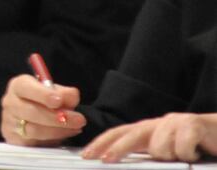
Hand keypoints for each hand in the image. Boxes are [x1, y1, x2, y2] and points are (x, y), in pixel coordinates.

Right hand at [0, 74, 84, 145]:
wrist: (27, 118)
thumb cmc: (42, 102)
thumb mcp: (54, 93)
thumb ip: (64, 94)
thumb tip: (73, 95)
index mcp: (18, 86)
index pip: (26, 87)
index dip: (43, 94)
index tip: (59, 101)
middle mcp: (10, 102)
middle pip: (31, 111)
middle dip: (57, 117)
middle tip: (79, 119)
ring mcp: (10, 122)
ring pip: (33, 129)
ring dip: (58, 130)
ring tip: (75, 128)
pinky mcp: (13, 139)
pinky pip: (33, 142)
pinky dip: (52, 140)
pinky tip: (64, 134)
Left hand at [82, 113, 216, 161]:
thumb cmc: (196, 146)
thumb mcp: (168, 153)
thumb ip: (148, 157)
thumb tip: (117, 162)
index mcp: (148, 130)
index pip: (118, 133)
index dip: (101, 143)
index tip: (86, 156)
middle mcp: (157, 123)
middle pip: (130, 135)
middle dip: (115, 149)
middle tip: (105, 161)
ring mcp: (174, 122)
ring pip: (160, 148)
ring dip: (171, 157)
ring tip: (186, 156)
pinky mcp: (193, 124)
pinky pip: (181, 147)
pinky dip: (188, 154)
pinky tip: (196, 153)